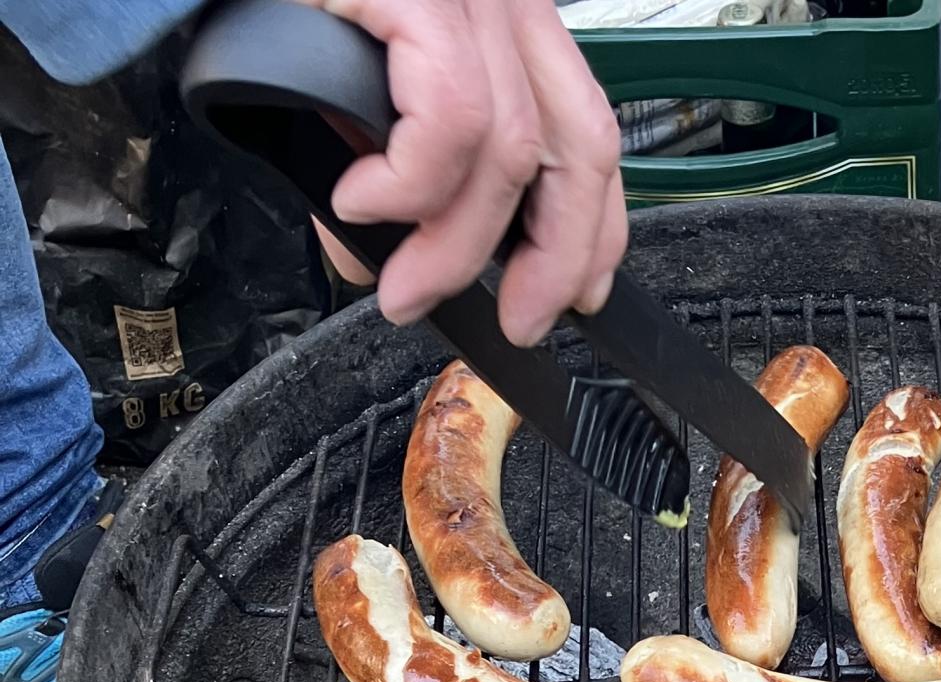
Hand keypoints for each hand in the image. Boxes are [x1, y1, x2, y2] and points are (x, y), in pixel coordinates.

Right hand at [304, 0, 626, 345]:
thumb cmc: (277, 9)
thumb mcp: (345, 96)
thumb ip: (381, 177)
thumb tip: (377, 263)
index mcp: (502, 21)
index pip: (585, 134)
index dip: (591, 228)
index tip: (576, 294)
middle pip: (576, 146)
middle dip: (553, 257)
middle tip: (513, 320)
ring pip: (510, 146)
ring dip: (455, 243)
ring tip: (402, 280)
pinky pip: (450, 114)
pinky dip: (409, 183)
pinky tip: (362, 200)